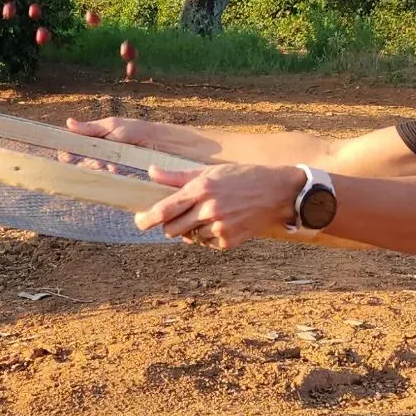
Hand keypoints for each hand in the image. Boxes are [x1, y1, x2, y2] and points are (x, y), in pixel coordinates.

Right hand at [61, 116, 163, 172]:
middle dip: (86, 162)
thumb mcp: (112, 126)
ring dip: (98, 169)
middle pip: (81, 163)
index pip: (74, 148)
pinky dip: (109, 176)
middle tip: (97, 160)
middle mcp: (99, 153)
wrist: (159, 142)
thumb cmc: (135, 130)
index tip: (66, 156)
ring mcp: (108, 165)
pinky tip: (116, 171)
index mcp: (94, 139)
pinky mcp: (118, 175)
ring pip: (93, 172)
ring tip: (108, 165)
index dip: (68, 153)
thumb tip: (68, 122)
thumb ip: (90, 128)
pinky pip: (107, 179)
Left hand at [135, 163, 304, 249]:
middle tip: (175, 217)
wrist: (277, 192)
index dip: (146, 218)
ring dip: (190, 231)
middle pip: (171, 230)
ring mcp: (219, 228)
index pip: (163, 210)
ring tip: (205, 215)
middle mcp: (208, 210)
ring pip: (189, 238)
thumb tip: (151, 172)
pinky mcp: (229, 241)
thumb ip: (178, 176)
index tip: (138, 220)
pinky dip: (207, 237)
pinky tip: (219, 223)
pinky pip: (206, 244)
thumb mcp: (209, 171)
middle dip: (168, 226)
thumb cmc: (242, 176)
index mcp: (200, 190)